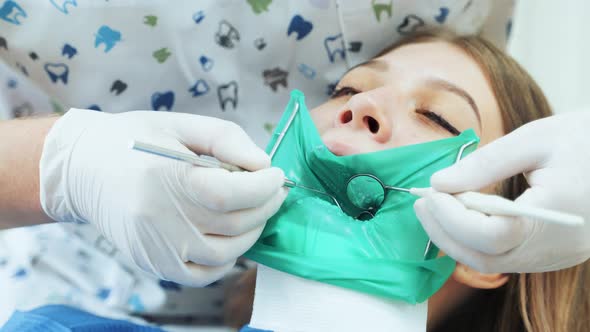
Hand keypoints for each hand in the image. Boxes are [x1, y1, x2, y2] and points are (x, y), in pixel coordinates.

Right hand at [40, 109, 286, 285]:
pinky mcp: (152, 263)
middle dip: (266, 206)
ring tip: (256, 210)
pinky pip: (202, 274)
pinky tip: (230, 237)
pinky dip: (226, 259)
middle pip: (234, 224)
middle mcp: (159, 218)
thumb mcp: (181, 124)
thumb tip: (263, 164)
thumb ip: (225, 139)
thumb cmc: (135, 140)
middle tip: (274, 190)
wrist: (84, 168)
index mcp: (165, 176)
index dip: (264, 187)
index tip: (276, 175)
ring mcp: (155, 246)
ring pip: (224, 253)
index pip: (230, 193)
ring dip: (252, 232)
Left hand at [414, 111, 589, 272]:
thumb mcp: (535, 139)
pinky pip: (507, 257)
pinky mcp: (555, 253)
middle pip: (486, 257)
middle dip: (445, 232)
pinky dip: (477, 241)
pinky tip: (463, 216)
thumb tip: (439, 182)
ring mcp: (558, 255)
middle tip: (422, 203)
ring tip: (435, 207)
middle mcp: (558, 245)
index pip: (492, 236)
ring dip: (457, 238)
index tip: (430, 194)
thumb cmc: (586, 138)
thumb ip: (484, 163)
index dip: (453, 219)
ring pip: (494, 262)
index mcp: (556, 215)